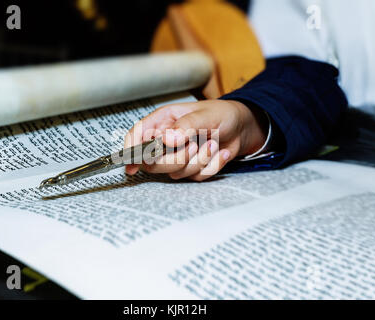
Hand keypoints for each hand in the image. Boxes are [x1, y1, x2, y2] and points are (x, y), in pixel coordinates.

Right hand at [124, 99, 267, 180]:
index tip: (132, 164)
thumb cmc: (222, 114)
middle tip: (195, 145)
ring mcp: (178, 156)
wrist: (243, 128)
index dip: (131, 150)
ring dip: (198, 161)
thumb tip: (168, 139)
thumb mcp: (205, 115)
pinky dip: (211, 167)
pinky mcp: (191, 168)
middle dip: (176, 159)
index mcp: (163, 121)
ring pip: (175, 172)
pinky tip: (221, 153)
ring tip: (212, 144)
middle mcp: (166, 140)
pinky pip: (195, 177)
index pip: (137, 135)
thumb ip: (186, 126)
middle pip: (153, 162)